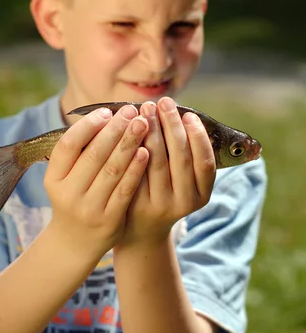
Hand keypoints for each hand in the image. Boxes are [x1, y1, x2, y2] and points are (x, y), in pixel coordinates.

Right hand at [44, 105, 149, 257]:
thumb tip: (106, 115)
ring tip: (143, 124)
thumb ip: (80, 152)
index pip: (68, 145)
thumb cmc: (75, 198)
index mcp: (54, 179)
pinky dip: (136, 169)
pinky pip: (125, 189)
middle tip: (131, 111)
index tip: (106, 111)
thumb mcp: (66, 178)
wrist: (76, 242)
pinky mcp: (109, 220)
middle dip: (115, 130)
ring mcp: (89, 209)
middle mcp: (68, 194)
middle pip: (94, 155)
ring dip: (129, 144)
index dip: (88, 126)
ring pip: (112, 170)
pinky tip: (146, 151)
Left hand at [122, 96, 215, 245]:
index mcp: (201, 195)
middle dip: (172, 126)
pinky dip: (133, 146)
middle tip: (163, 102)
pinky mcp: (136, 204)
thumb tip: (180, 112)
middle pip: (180, 158)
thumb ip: (185, 155)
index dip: (198, 136)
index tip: (189, 113)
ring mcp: (159, 205)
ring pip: (155, 162)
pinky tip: (128, 128)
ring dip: (151, 131)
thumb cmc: (163, 193)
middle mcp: (183, 202)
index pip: (204, 162)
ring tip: (145, 109)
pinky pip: (135, 170)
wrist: (140, 230)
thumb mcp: (183, 182)